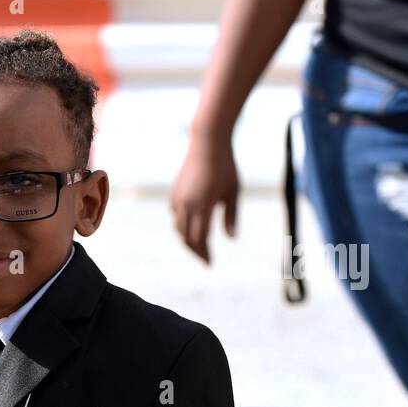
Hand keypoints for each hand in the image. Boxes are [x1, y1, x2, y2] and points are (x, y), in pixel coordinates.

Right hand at [169, 132, 238, 264]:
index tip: (210, 263)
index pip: (201, 238)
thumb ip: (231, 216)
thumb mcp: (233, 192)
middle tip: (205, 259)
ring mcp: (177, 199)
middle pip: (187, 237)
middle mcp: (186, 204)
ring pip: (178, 228)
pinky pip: (175, 216)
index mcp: (203, 205)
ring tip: (198, 246)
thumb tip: (231, 238)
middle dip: (196, 251)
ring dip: (187, 240)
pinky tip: (190, 227)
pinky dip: (181, 226)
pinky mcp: (174, 193)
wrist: (207, 143)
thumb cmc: (225, 167)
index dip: (205, 253)